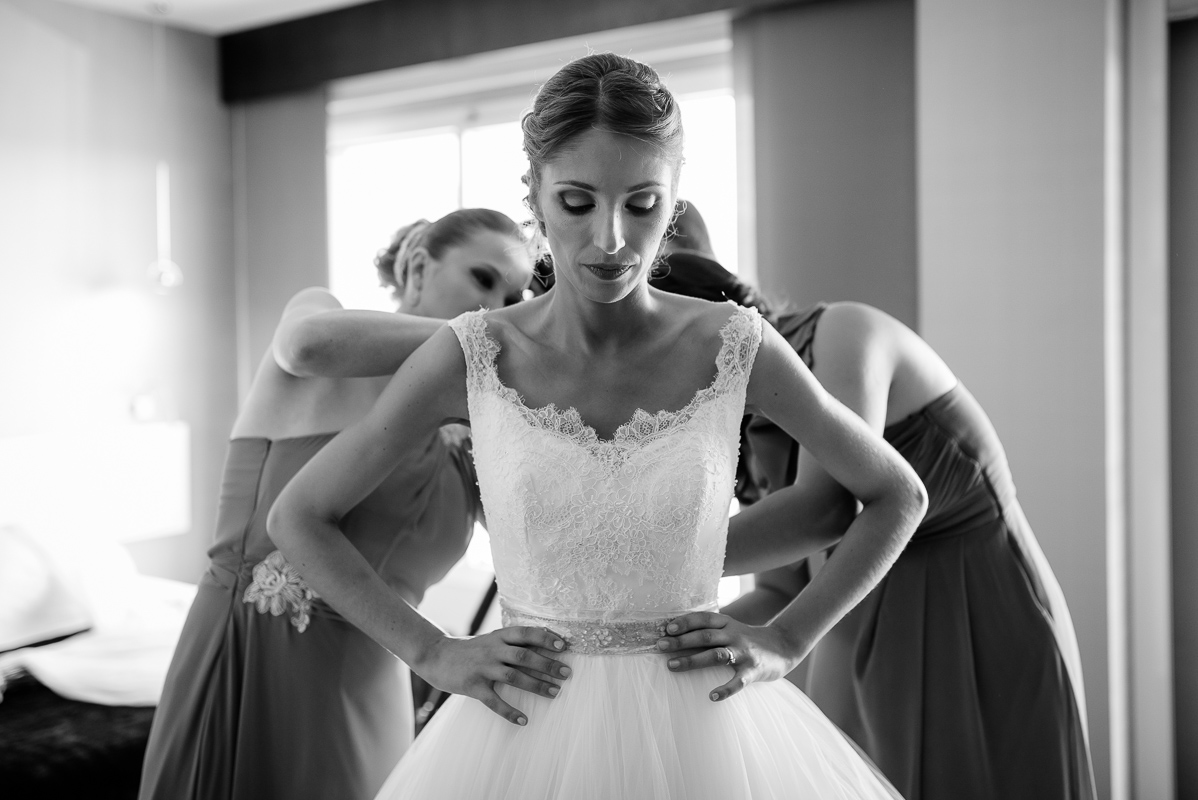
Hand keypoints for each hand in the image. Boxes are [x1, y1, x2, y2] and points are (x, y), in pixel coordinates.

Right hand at [415, 626, 570, 724]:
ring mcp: (482, 668)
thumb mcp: (491, 640)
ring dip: (536, 685)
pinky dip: (509, 712)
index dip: (545, 638)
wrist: (437, 656)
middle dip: (547, 664)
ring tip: (554, 692)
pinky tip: (523, 720)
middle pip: (524, 656)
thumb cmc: (471, 650)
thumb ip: (512, 643)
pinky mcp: (473, 686)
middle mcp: (492, 650)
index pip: (525, 633)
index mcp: (498, 637)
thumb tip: (544, 645)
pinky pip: (494, 701)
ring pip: (514, 677)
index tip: (563, 646)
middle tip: (566, 674)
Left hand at [655, 611, 809, 701]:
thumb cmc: (747, 639)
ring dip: (693, 660)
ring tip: (672, 666)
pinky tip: (712, 696)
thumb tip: (675, 633)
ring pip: (716, 655)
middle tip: (660, 646)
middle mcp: (734, 635)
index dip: (685, 622)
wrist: (782, 647)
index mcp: (727, 623)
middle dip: (681, 641)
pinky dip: (725, 689)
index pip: (703, 619)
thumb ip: (709, 629)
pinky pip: (738, 681)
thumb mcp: (730, 628)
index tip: (666, 628)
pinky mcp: (753, 671)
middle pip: (705, 636)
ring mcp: (744, 653)